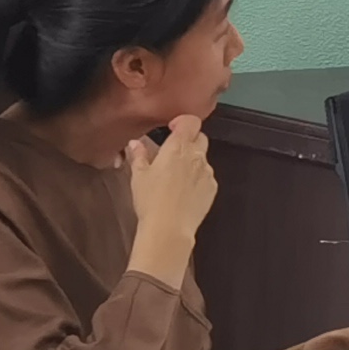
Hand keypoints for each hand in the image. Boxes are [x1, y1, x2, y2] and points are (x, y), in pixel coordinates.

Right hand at [126, 115, 218, 271]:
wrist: (169, 228)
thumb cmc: (151, 201)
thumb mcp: (138, 176)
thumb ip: (139, 155)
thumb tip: (135, 143)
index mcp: (177, 148)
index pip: (191, 121)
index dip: (183, 122)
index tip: (172, 129)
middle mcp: (196, 156)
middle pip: (200, 137)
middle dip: (189, 141)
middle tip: (172, 154)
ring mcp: (207, 172)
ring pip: (203, 158)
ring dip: (193, 162)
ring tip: (175, 178)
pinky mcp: (213, 188)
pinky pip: (207, 176)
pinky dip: (198, 179)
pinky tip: (184, 192)